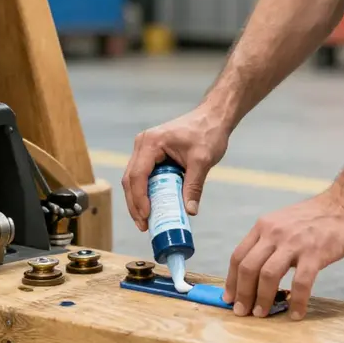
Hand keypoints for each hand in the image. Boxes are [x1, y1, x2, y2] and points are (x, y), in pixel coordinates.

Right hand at [122, 106, 229, 230]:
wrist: (212, 117)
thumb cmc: (208, 132)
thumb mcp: (202, 160)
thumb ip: (194, 186)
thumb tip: (189, 211)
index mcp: (151, 142)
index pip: (137, 175)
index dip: (139, 198)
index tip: (146, 216)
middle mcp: (143, 144)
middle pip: (130, 179)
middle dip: (135, 204)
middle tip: (143, 225)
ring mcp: (145, 148)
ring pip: (133, 179)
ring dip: (137, 200)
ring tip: (146, 220)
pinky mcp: (151, 154)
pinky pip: (143, 176)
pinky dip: (145, 192)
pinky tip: (152, 206)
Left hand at [222, 189, 343, 320]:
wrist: (343, 205)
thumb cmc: (313, 218)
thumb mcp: (282, 224)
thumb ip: (268, 243)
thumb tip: (255, 273)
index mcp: (263, 227)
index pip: (238, 256)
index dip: (231, 280)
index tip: (229, 298)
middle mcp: (273, 233)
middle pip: (248, 267)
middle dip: (243, 294)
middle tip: (242, 312)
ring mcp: (294, 243)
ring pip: (268, 275)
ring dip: (262, 299)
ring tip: (262, 314)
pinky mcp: (315, 253)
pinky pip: (300, 283)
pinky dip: (296, 302)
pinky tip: (296, 314)